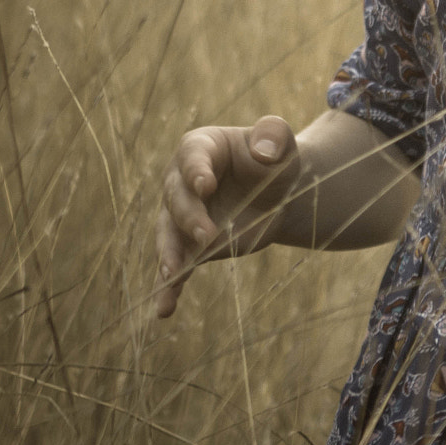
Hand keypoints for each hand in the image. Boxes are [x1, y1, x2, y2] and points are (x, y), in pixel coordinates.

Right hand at [153, 115, 300, 319]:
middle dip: (190, 217)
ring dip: (169, 254)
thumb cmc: (276, 159)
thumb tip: (263, 151)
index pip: (191, 157)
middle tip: (208, 235)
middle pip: (177, 199)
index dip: (196, 171)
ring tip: (171, 274)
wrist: (279, 193)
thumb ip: (274, 135)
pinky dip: (169, 287)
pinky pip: (176, 265)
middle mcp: (181, 182)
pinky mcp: (190, 246)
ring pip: (168, 234)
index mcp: (199, 148)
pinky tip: (164, 309)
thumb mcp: (281, 142)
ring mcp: (182, 216)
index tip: (206, 185)